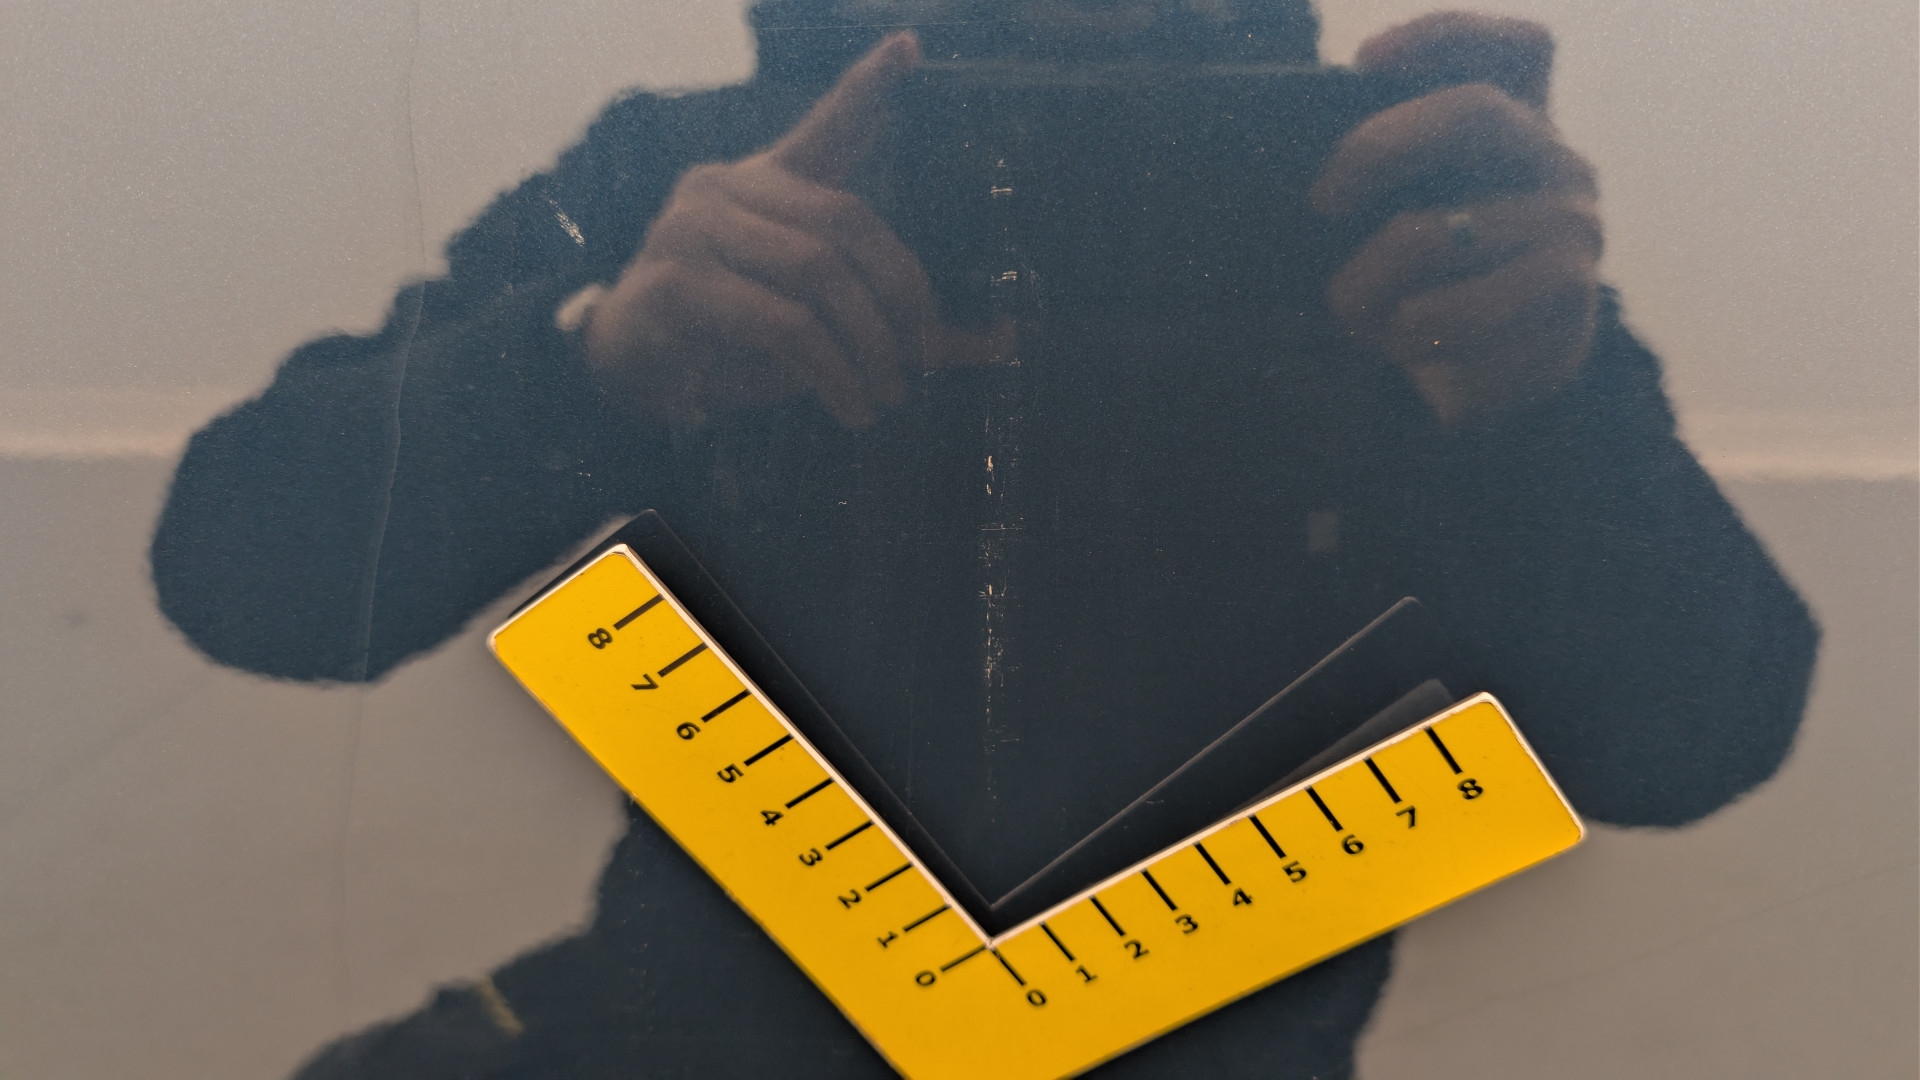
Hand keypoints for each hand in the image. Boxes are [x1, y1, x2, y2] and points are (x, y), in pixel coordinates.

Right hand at [586, 31, 1003, 428]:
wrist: (631, 377)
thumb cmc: (732, 342)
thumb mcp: (825, 328)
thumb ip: (903, 327)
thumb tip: (1003, 340)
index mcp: (768, 183)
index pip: (827, 127)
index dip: (866, 87)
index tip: (910, 47)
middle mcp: (728, 188)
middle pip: (846, 222)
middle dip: (901, 294)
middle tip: (925, 358)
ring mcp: (694, 229)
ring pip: (816, 272)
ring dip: (867, 343)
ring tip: (888, 395)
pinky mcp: (678, 284)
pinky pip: (780, 322)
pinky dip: (829, 370)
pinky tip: (850, 405)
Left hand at [1313, 14, 1602, 426]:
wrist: (1486, 386)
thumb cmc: (1427, 286)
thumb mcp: (1405, 219)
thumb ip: (1381, 181)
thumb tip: (1309, 182)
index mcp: (1519, 128)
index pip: (1514, 48)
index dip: (1445, 37)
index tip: (1367, 62)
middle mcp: (1558, 164)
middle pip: (1475, 110)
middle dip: (1379, 146)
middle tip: (1321, 200)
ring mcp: (1571, 226)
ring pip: (1437, 231)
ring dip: (1365, 281)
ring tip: (1348, 309)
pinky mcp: (1565, 297)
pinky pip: (1450, 309)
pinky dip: (1402, 331)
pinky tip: (1397, 343)